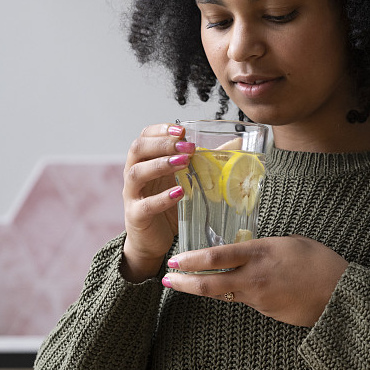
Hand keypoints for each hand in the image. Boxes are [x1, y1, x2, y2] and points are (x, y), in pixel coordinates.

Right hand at [121, 123, 194, 281]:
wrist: (154, 239)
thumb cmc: (170, 204)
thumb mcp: (188, 178)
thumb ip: (207, 160)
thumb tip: (237, 143)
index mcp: (146, 160)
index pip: (145, 136)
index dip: (161, 130)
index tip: (181, 130)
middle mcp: (135, 174)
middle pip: (138, 149)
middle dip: (163, 143)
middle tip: (187, 146)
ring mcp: (133, 195)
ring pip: (137, 173)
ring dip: (161, 164)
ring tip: (184, 162)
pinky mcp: (136, 216)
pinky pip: (145, 205)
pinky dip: (162, 198)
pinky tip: (179, 192)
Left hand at [162, 236, 348, 326]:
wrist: (339, 293)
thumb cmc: (320, 261)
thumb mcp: (291, 242)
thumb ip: (265, 247)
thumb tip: (251, 251)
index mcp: (261, 253)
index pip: (216, 256)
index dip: (191, 259)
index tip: (174, 259)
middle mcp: (254, 277)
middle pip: (209, 284)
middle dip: (183, 282)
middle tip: (167, 279)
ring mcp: (259, 298)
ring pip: (222, 294)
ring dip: (204, 290)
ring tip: (188, 284)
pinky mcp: (265, 311)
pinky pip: (245, 301)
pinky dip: (235, 294)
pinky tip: (236, 288)